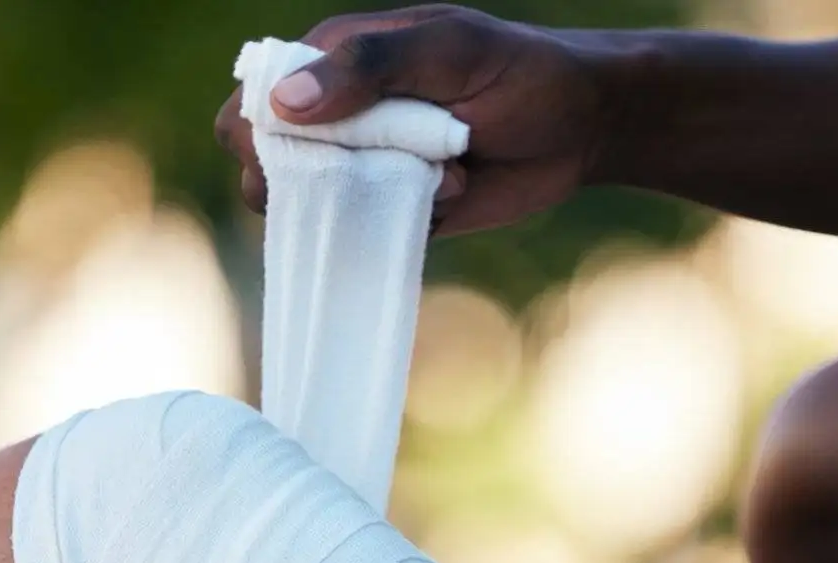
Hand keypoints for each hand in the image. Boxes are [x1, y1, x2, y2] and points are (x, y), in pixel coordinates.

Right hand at [214, 5, 610, 234]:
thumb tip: (283, 103)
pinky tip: (450, 194)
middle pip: (272, 167)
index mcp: (334, 61)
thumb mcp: (449, 51)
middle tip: (381, 163)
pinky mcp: (398, 211)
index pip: (254, 104)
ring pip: (319, 208)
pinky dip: (402, 225)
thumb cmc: (520, 70)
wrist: (584, 128)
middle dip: (316, 178)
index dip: (258, 136)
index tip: (302, 151)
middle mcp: (340, 118)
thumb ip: (369, 67)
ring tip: (433, 173)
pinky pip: (367, 236)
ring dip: (368, 200)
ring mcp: (367, 168)